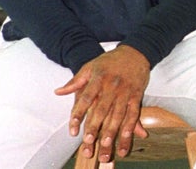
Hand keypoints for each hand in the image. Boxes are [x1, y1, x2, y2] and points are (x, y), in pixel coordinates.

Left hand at [54, 45, 150, 162]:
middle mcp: (112, 85)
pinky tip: (125, 136)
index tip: (73, 130)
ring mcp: (126, 91)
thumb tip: (58, 92)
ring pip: (118, 113)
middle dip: (96, 126)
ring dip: (113, 129)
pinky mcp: (137, 94)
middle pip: (102, 109)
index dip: (79, 114)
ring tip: (106, 144)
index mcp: (98, 78)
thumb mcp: (90, 66)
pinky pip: (134, 112)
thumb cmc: (110, 61)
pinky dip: (130, 125)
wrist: (135, 52)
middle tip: (89, 142)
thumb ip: (75, 81)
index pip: (86, 98)